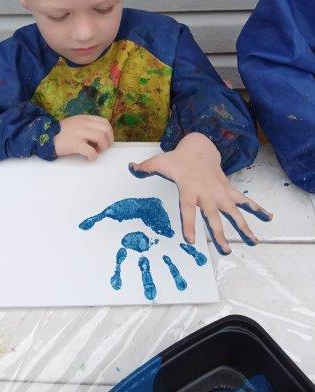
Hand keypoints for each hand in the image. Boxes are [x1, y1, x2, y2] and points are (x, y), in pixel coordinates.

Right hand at [54, 115, 113, 160]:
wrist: (44, 136)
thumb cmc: (60, 133)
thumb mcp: (75, 123)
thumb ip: (87, 126)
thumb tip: (100, 137)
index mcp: (84, 118)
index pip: (105, 122)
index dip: (109, 133)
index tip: (105, 141)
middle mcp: (83, 124)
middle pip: (106, 129)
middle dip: (108, 141)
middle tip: (102, 148)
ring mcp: (79, 133)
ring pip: (101, 138)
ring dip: (102, 148)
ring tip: (95, 152)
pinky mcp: (74, 144)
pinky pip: (91, 151)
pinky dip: (93, 157)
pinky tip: (89, 158)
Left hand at [129, 132, 272, 254]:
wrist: (199, 148)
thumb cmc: (178, 159)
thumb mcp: (160, 161)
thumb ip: (145, 168)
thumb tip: (130, 168)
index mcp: (189, 189)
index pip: (188, 209)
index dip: (189, 224)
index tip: (192, 240)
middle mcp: (207, 193)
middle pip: (213, 216)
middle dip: (219, 234)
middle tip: (225, 251)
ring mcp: (220, 192)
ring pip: (234, 212)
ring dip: (244, 227)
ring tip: (254, 242)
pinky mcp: (229, 190)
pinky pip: (245, 201)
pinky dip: (257, 208)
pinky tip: (268, 217)